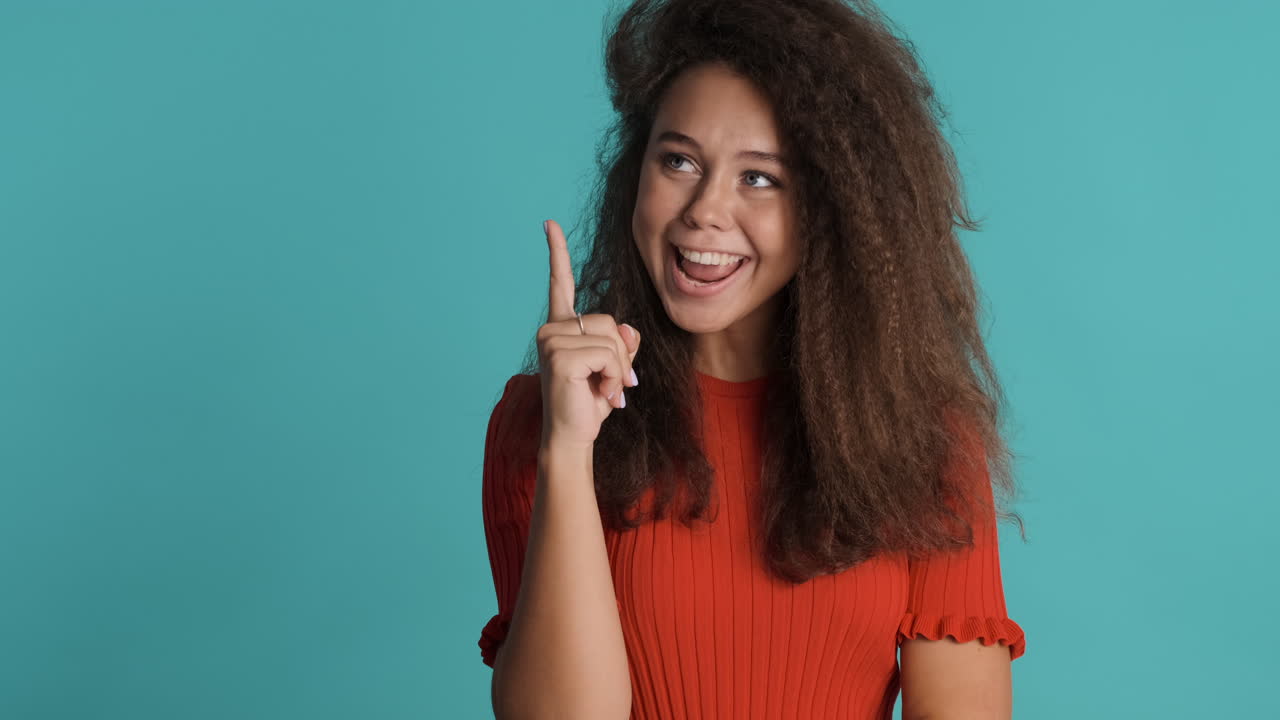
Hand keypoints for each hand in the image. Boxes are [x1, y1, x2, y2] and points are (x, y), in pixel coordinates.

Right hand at [536, 219, 641, 451]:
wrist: (572, 438)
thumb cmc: (590, 404)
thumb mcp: (614, 368)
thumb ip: (622, 344)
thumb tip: (627, 331)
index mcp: (561, 326)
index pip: (560, 283)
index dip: (557, 252)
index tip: (549, 224)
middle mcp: (551, 328)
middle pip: (610, 321)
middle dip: (622, 355)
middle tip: (612, 385)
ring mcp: (551, 340)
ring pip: (612, 339)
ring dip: (620, 370)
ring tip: (605, 391)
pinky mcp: (560, 357)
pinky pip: (609, 355)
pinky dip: (615, 377)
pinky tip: (602, 395)